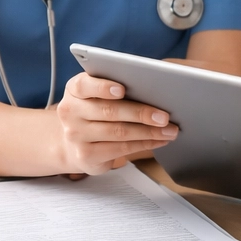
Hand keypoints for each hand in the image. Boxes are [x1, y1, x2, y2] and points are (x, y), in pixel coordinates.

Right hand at [55, 73, 178, 174]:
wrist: (73, 143)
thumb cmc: (95, 112)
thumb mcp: (96, 95)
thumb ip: (115, 88)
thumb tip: (154, 88)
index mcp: (74, 90)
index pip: (84, 85)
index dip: (103, 87)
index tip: (122, 89)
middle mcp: (70, 112)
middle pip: (109, 111)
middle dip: (141, 113)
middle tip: (164, 116)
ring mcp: (76, 135)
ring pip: (119, 132)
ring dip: (149, 132)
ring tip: (169, 130)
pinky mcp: (86, 155)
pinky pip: (120, 149)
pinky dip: (144, 144)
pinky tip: (159, 140)